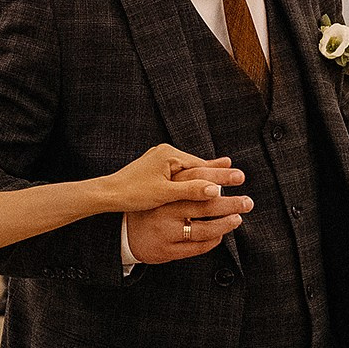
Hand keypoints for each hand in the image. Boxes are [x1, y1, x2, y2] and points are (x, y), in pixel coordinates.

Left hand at [105, 144, 248, 214]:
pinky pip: (179, 172)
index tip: (240, 177)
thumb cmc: (133, 194)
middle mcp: (165, 153)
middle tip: (240, 175)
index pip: (201, 165)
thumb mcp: (164, 194)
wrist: (108, 194)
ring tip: (227, 171)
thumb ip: (190, 190)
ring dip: (206, 174)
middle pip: (197, 164)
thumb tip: (216, 189)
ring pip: (189, 169)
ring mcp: (160, 159)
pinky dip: (192, 177)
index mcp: (169, 155)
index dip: (221, 174)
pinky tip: (201, 179)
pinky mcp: (155, 168)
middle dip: (218, 171)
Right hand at [124, 182, 253, 262]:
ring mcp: (166, 232)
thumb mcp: (169, 185)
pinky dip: (213, 240)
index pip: (198, 181)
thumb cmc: (153, 205)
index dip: (221, 178)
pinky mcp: (167, 250)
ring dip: (225, 224)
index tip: (240, 177)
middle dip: (230, 204)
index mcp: (165, 191)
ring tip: (238, 218)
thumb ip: (198, 173)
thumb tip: (226, 162)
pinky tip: (221, 234)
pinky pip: (196, 247)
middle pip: (204, 206)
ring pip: (203, 230)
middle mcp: (164, 211)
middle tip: (248, 202)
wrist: (124, 232)